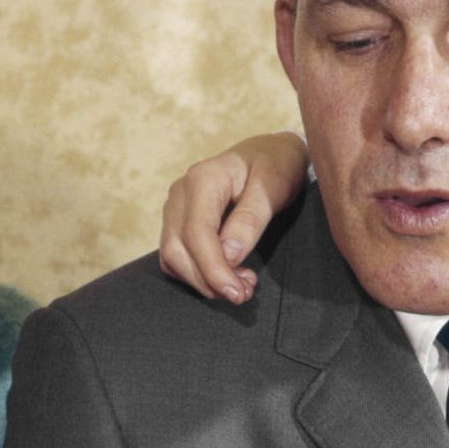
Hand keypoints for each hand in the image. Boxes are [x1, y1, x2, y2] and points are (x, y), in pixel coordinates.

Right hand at [156, 132, 307, 303]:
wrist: (269, 153)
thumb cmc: (275, 166)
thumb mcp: (273, 188)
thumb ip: (250, 221)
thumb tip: (229, 255)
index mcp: (203, 178)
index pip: (197, 233)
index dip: (213, 269)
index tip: (236, 293)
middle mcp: (181, 191)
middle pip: (178, 249)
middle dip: (208, 280)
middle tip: (244, 294)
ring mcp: (176, 206)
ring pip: (172, 256)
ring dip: (202, 281)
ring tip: (240, 286)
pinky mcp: (178, 220)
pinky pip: (176, 256)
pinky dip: (196, 273)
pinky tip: (226, 274)